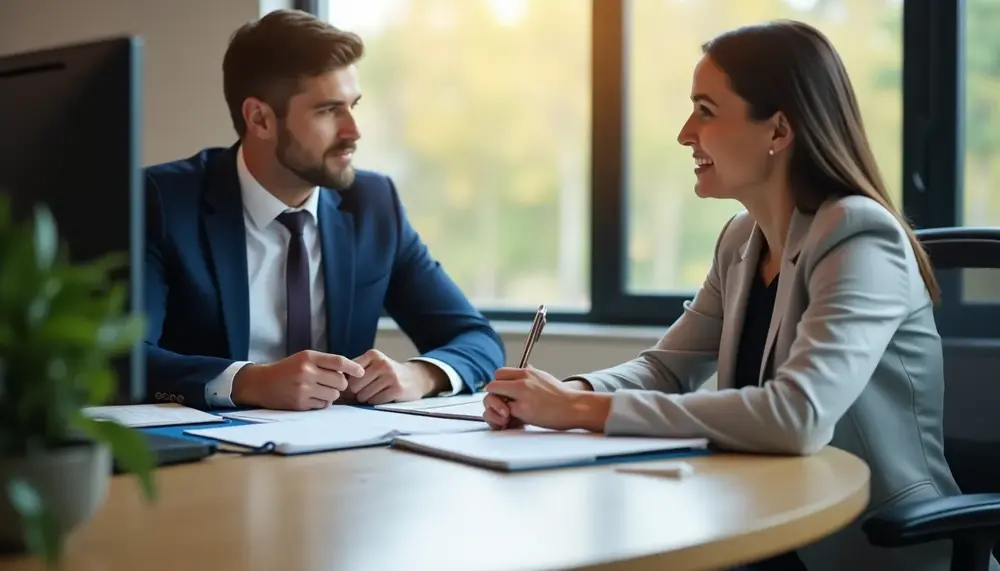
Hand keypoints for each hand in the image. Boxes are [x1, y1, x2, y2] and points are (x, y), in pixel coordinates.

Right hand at [231, 350, 365, 409]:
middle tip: (332, 384)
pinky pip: (323, 406)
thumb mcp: (304, 358)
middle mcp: (306, 371)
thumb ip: (325, 363)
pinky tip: (312, 398)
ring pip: (334, 395)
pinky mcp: (300, 403)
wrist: (262, 383)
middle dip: (340, 385)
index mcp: (309, 357)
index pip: (338, 361)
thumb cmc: (287, 370)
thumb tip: (351, 371)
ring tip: (320, 391)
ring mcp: (303, 388)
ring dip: (331, 395)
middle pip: (340, 381)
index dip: (353, 368)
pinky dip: (322, 403)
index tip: (361, 372)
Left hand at [347, 350, 443, 404]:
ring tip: (374, 394)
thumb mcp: (373, 365)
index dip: (347, 383)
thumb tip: (334, 386)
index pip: (348, 373)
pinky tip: (382, 397)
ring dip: (365, 399)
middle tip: (363, 392)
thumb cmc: (387, 374)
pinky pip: (375, 401)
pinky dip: (375, 403)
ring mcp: (390, 376)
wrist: (415, 378)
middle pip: (354, 386)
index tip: (353, 386)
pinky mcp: (397, 389)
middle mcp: (382, 363)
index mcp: (373, 355)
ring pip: (363, 396)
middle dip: (355, 393)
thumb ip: (354, 371)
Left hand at [484, 366, 610, 431]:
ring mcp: (522, 396)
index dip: (498, 384)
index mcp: (527, 372)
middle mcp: (522, 381)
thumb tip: (525, 366)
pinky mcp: (523, 410)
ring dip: (496, 407)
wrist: (574, 407)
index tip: (504, 392)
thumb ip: (531, 373)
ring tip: (507, 413)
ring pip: (493, 398)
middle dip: (494, 396)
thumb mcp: (545, 377)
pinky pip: (503, 413)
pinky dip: (506, 418)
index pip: (499, 373)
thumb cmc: (561, 395)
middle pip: (492, 385)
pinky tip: (515, 421)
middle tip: (503, 405)